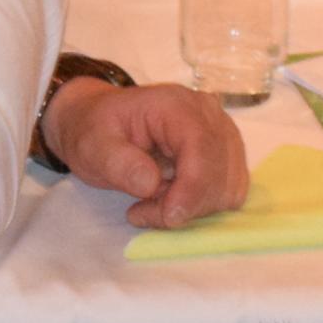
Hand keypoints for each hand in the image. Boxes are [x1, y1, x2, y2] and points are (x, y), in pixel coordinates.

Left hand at [45, 78, 250, 226]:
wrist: (100, 121)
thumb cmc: (95, 130)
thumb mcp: (92, 145)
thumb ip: (118, 163)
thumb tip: (150, 184)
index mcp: (176, 105)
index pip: (202, 148)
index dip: (192, 189)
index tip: (167, 217)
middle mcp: (208, 113)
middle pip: (220, 171)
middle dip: (186, 204)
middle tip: (142, 210)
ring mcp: (222, 132)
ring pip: (229, 186)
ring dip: (194, 207)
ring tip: (154, 201)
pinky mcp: (226, 153)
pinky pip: (231, 190)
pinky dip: (204, 204)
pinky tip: (173, 198)